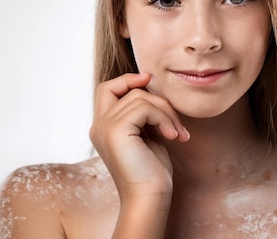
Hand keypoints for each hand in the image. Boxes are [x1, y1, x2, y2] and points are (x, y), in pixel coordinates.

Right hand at [90, 73, 189, 203]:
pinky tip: (173, 136)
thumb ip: (143, 113)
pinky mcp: (115, 131)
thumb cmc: (151, 171)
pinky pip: (145, 108)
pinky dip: (164, 119)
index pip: (107, 89)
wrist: (149, 197)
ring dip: (166, 112)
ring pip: (140, 97)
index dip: (127, 80)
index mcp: (103, 128)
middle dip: (154, 97)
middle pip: (123, 88)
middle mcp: (98, 126)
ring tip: (178, 133)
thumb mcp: (147, 134)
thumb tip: (149, 84)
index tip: (149, 80)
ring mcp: (104, 127)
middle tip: (174, 118)